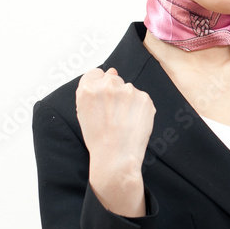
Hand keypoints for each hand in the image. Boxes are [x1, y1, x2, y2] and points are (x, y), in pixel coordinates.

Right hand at [76, 67, 155, 216]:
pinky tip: (133, 122)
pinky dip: (139, 108)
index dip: (99, 86)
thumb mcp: (84, 113)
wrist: (116, 157)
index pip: (95, 73)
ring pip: (128, 89)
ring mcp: (128, 91)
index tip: (103, 98)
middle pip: (113, 79)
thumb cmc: (98, 139)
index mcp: (88, 89)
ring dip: (127, 100)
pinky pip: (141, 98)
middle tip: (113, 114)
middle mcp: (108, 86)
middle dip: (114, 93)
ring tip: (122, 121)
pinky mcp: (144, 98)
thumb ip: (93, 90)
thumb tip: (111, 71)